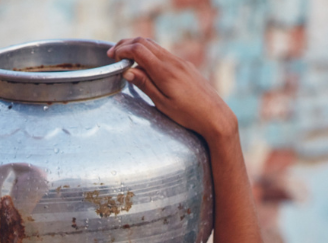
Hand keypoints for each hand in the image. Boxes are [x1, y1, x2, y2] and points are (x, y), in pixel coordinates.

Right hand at [108, 38, 238, 143]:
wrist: (216, 116)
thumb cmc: (189, 115)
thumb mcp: (162, 103)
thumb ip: (145, 84)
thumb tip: (127, 71)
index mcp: (165, 72)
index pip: (138, 50)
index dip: (122, 50)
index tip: (112, 58)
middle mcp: (173, 62)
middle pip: (145, 42)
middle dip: (126, 44)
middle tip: (113, 54)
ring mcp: (181, 63)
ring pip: (154, 46)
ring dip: (137, 47)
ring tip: (125, 57)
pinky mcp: (186, 66)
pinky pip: (163, 53)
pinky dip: (149, 53)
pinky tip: (144, 65)